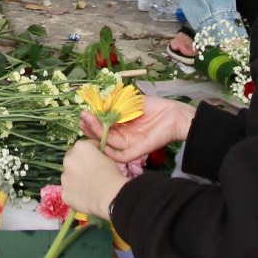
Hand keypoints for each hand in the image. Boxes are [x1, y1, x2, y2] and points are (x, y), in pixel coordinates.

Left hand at [61, 140, 129, 220]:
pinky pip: (69, 191)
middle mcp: (68, 160)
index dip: (92, 152)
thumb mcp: (108, 157)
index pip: (84, 146)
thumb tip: (95, 159)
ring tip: (88, 187)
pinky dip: (75, 193)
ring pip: (68, 176)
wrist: (110, 196)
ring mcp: (64, 177)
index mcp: (80, 147)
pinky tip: (85, 197)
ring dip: (75, 178)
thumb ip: (96, 155)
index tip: (98, 158)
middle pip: (72, 159)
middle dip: (79, 164)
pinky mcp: (64, 193)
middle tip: (90, 172)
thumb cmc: (112, 174)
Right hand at [79, 94, 194, 163]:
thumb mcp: (130, 102)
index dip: (92, 120)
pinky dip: (109, 151)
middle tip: (83, 117)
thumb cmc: (155, 106)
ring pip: (108, 144)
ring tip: (88, 121)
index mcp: (121, 125)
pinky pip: (120, 156)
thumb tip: (97, 106)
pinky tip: (100, 140)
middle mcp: (123, 136)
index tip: (84, 111)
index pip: (102, 125)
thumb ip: (115, 104)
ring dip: (96, 134)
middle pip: (102, 136)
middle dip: (90, 127)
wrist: (175, 114)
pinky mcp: (136, 151)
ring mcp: (129, 144)